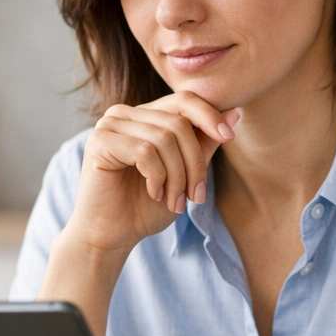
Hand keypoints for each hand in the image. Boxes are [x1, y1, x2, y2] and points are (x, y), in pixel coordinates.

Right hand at [67, 91, 240, 254]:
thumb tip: (235, 112)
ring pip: (164, 138)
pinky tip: (153, 193)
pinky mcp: (99, 141)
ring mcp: (110, 125)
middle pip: (178, 123)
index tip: (228, 137)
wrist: (112, 235)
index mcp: (145, 116)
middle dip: (194, 163)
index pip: (184, 100)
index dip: (209, 115)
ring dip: (177, 177)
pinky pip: (145, 151)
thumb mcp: (185, 174)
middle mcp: (125, 113)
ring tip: (175, 202)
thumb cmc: (145, 206)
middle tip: (196, 196)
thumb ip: (204, 143)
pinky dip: (157, 177)